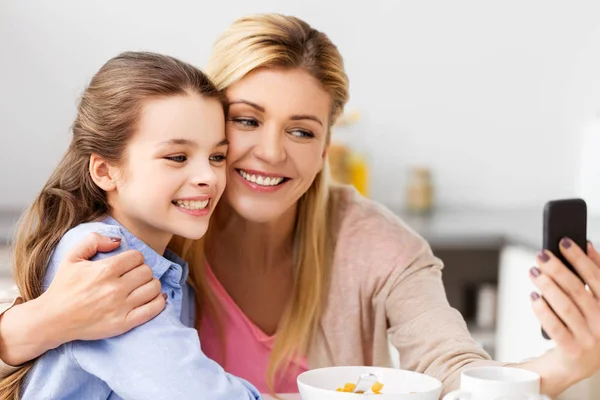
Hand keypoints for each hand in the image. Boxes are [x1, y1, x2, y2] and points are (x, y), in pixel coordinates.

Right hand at [41, 232, 166, 344]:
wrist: (52, 319)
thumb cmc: (63, 287)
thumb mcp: (72, 257)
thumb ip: (94, 240)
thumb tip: (118, 240)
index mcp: (105, 270)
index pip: (137, 256)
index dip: (134, 259)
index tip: (128, 264)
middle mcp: (115, 288)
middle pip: (147, 271)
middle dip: (142, 271)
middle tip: (134, 276)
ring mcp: (121, 306)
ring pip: (153, 288)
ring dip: (151, 285)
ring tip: (142, 287)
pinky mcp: (124, 323)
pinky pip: (153, 309)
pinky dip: (159, 301)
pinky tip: (154, 298)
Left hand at [528, 239, 599, 389]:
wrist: (574, 366)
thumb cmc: (581, 327)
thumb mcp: (593, 303)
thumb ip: (592, 277)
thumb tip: (587, 245)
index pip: (598, 278)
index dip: (582, 258)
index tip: (565, 241)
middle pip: (578, 291)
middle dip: (558, 269)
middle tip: (542, 254)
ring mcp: (590, 340)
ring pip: (565, 306)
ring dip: (547, 285)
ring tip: (534, 271)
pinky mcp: (572, 351)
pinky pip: (554, 327)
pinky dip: (543, 309)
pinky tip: (534, 295)